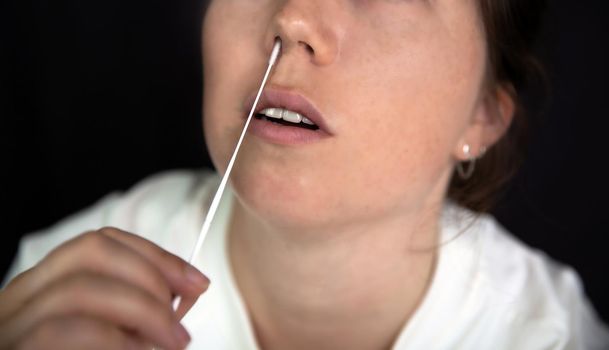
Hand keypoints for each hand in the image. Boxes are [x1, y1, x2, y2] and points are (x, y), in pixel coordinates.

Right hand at [0, 227, 209, 348]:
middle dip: (152, 276)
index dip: (155, 255)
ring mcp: (10, 329)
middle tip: (184, 317)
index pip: (100, 243)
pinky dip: (114, 340)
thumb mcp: (118, 335)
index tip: (196, 281)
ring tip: (172, 341)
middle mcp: (19, 302)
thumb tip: (187, 288)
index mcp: (44, 290)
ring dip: (143, 310)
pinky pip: (64, 331)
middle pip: (91, 250)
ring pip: (80, 288)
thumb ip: (139, 312)